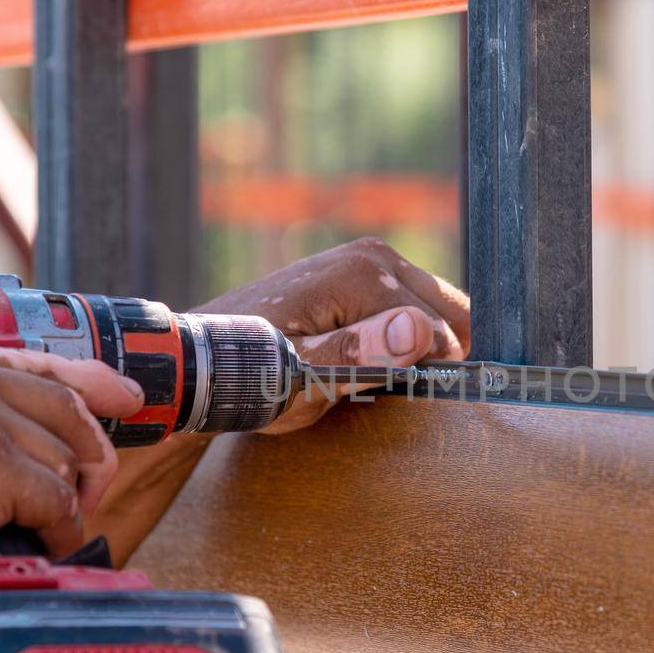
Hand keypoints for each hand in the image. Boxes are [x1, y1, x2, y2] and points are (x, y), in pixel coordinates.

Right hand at [0, 325, 143, 620]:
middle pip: (64, 408)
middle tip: (95, 491)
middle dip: (91, 453)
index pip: (34, 361)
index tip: (126, 397)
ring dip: (64, 501)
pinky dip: (60, 530)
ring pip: (60, 459)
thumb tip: (14, 438)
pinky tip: (47, 545)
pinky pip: (56, 501)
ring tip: (47, 530)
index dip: (92, 382)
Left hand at [203, 237, 470, 432]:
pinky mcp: (361, 270)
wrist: (203, 357)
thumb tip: (417, 331)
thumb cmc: (249, 373)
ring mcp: (368, 258)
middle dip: (430, 356)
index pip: (443, 335)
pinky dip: (407, 336)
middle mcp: (374, 255)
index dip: (426, 377)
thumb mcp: (302, 377)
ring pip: (436, 311)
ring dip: (420, 348)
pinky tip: (371, 359)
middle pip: (450, 315)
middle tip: (382, 389)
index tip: (385, 397)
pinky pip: (412, 306)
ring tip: (373, 375)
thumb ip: (361, 354)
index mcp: (367, 274)